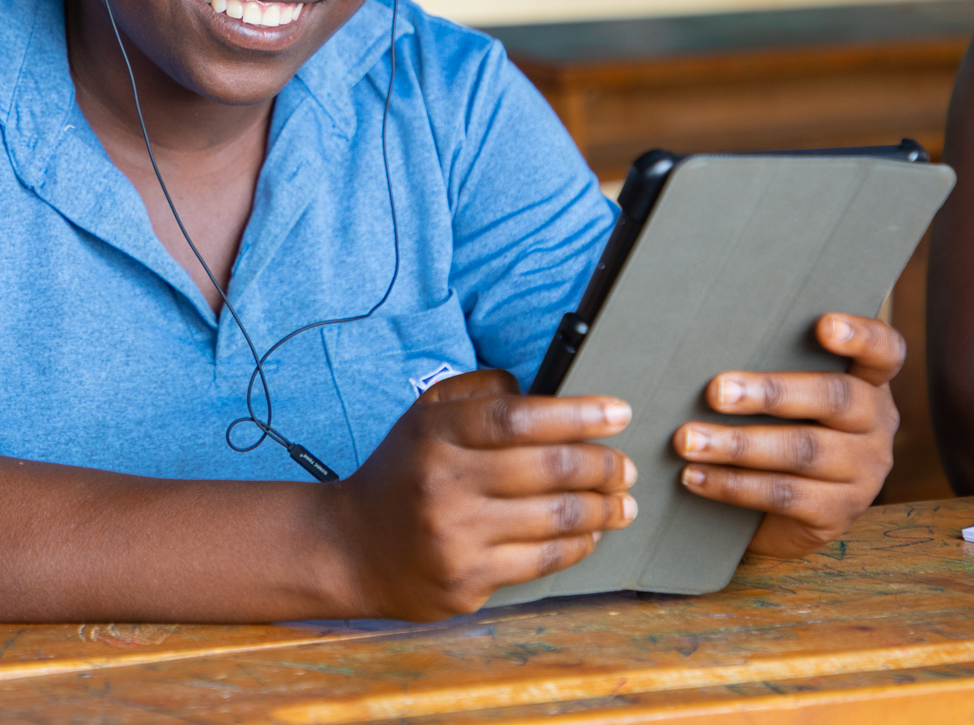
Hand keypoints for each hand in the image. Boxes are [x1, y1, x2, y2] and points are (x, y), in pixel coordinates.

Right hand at [332, 369, 637, 619]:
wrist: (349, 547)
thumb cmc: (402, 473)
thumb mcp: (424, 417)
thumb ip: (478, 392)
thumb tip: (540, 392)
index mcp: (434, 434)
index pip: (517, 417)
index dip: (577, 413)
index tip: (619, 413)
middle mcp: (444, 484)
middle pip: (548, 468)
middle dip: (602, 465)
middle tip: (624, 466)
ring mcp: (456, 537)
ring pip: (556, 518)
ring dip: (603, 508)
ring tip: (622, 501)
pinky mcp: (467, 581)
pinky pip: (544, 560)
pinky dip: (580, 543)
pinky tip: (592, 531)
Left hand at [674, 313, 903, 558]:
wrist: (783, 511)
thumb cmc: (776, 427)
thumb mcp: (784, 396)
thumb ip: (768, 367)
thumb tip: (704, 344)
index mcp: (869, 383)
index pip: (885, 352)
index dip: (861, 336)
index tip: (823, 325)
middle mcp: (876, 425)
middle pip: (835, 398)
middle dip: (772, 393)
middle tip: (716, 391)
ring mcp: (864, 473)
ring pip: (803, 451)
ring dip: (738, 444)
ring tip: (688, 440)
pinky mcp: (839, 513)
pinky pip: (784, 495)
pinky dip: (733, 484)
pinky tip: (694, 476)